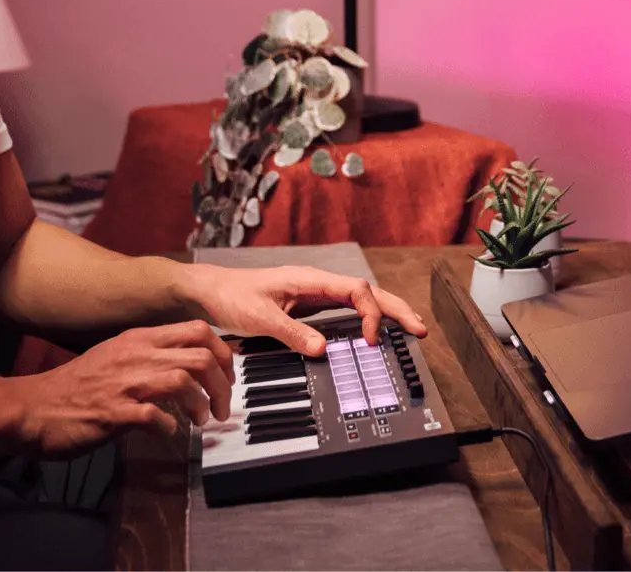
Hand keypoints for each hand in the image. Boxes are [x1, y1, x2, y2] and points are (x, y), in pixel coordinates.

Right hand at [10, 320, 234, 456]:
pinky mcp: (112, 412)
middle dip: (222, 384)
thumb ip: (152, 355)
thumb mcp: (118, 356)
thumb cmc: (77, 387)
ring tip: (200, 420)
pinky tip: (168, 431)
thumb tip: (193, 365)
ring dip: (201, 404)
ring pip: (183, 379)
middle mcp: (135, 355)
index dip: (224, 353)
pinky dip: (169, 426)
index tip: (227, 377)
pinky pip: (154, 415)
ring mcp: (124, 383)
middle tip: (220, 406)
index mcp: (139, 339)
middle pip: (201, 356)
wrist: (33, 408)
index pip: (198, 329)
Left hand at [179, 265, 427, 356]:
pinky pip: (347, 309)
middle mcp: (318, 283)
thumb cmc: (231, 297)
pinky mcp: (311, 305)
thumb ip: (291, 333)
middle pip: (369, 292)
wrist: (210, 291)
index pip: (356, 290)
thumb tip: (323, 350)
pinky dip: (366, 319)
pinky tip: (375, 331)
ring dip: (386, 313)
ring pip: (361, 299)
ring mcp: (316, 293)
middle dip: (396, 309)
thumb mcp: (259, 318)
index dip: (370, 314)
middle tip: (420, 329)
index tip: (370, 340)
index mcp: (310, 279)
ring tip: (410, 329)